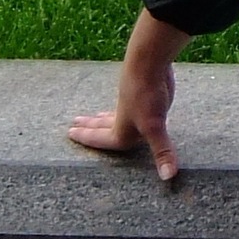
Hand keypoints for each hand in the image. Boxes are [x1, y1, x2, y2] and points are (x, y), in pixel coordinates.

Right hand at [67, 9, 189, 180]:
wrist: (149, 61)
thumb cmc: (147, 95)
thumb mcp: (155, 126)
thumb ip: (162, 151)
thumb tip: (168, 177)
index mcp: (123, 129)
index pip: (102, 140)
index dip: (88, 139)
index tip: (70, 133)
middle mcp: (124, 116)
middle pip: (103, 125)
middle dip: (90, 128)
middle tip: (73, 124)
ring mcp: (130, 101)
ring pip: (112, 113)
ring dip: (102, 117)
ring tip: (94, 117)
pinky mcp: (139, 88)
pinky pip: (125, 102)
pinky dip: (119, 106)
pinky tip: (124, 101)